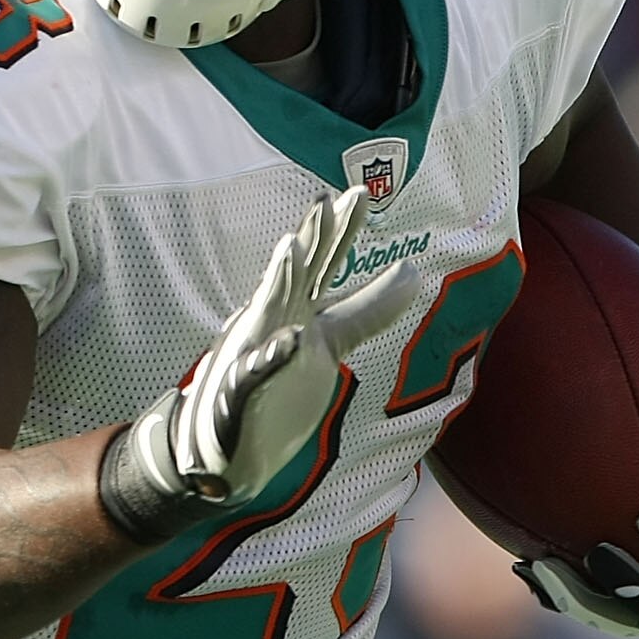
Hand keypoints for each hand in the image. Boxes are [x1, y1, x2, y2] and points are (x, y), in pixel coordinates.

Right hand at [100, 186, 417, 542]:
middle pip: (299, 274)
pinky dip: (270, 356)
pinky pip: (257, 373)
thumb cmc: (274, 382)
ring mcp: (254, 353)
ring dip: (279, 280)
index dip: (342, 232)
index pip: (325, 265)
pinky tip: (289, 341)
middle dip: (315, 237)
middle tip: (333, 197)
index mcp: (300, 311)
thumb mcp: (328, 341)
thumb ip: (368, 308)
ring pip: (269, 311)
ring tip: (290, 248)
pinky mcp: (240, 390)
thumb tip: (415, 271)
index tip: (361, 194)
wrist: (224, 444)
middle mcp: (276, 324)